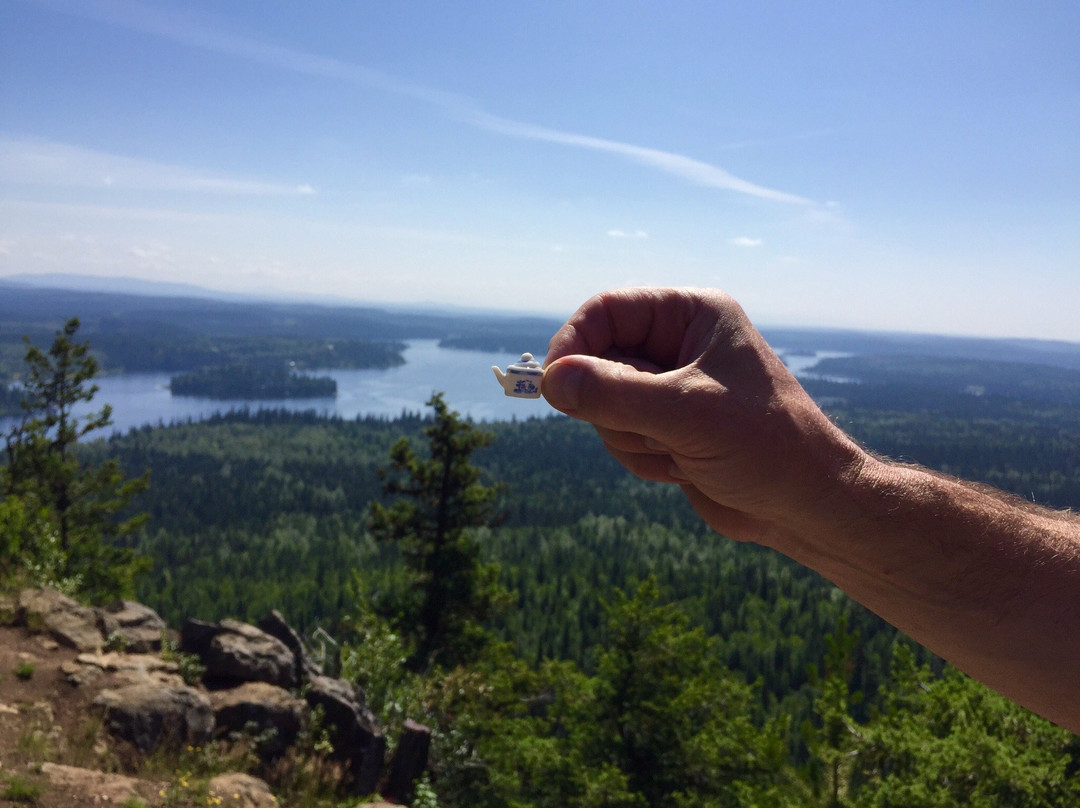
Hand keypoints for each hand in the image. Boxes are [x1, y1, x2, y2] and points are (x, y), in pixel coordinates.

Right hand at [542, 287, 866, 546]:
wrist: (804, 506)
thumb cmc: (764, 446)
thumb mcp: (685, 413)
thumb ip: (613, 394)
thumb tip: (549, 379)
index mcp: (692, 314)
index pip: (607, 310)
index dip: (574, 342)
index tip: (552, 382)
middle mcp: (678, 343)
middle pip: (597, 361)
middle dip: (615, 406)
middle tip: (653, 430)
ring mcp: (669, 387)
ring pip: (602, 405)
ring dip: (630, 438)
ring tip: (678, 451)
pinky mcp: (665, 426)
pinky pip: (617, 435)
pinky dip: (640, 457)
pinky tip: (682, 468)